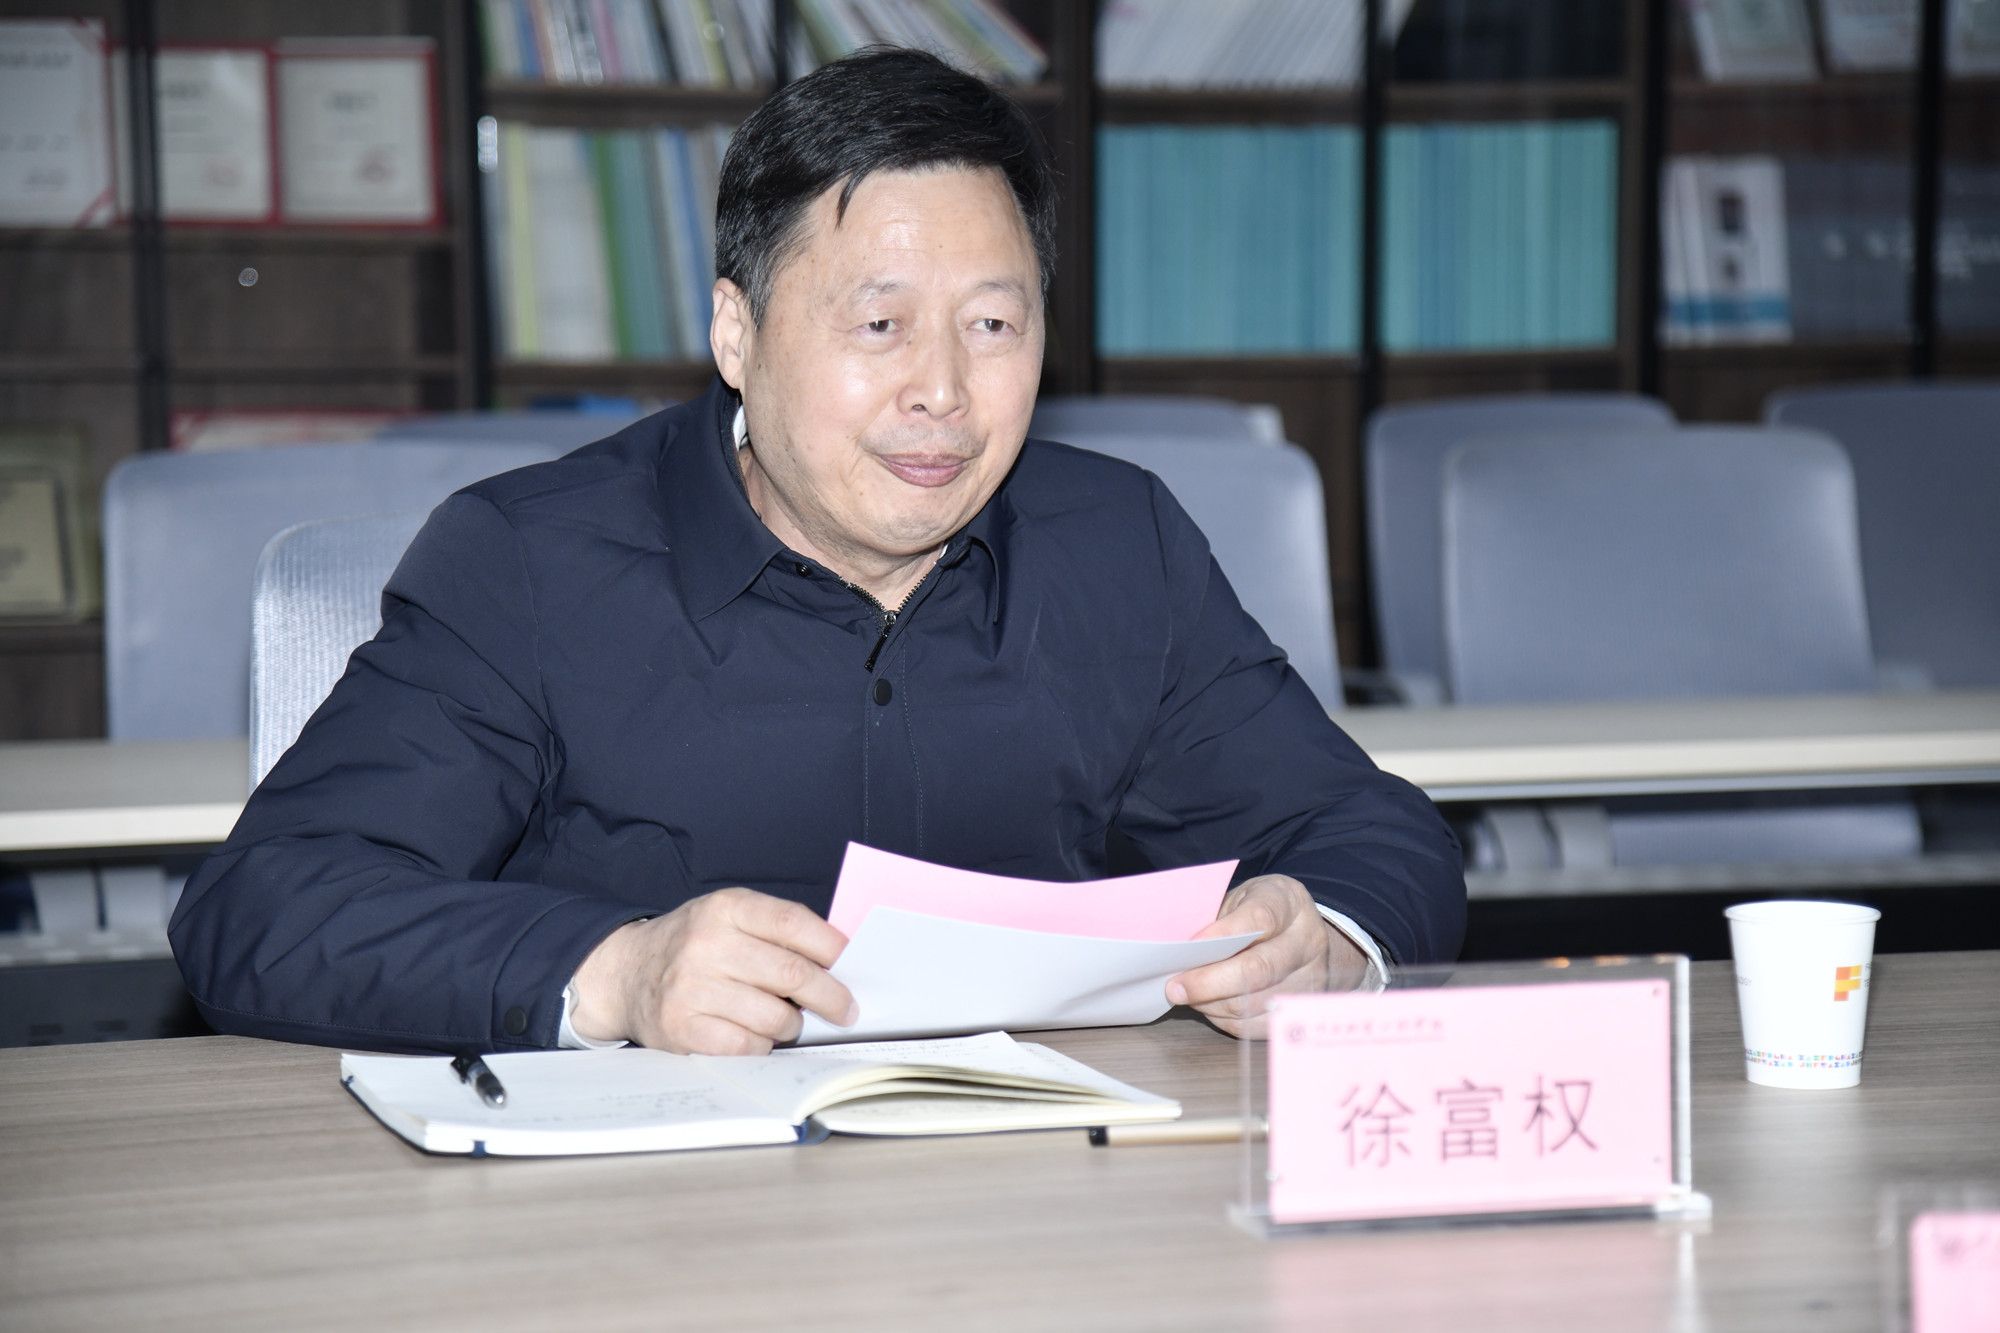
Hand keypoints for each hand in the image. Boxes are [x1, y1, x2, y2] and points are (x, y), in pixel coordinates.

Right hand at [568, 888, 856, 1054]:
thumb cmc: (692, 946)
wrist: (624, 974)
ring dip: (792, 1025)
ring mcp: (692, 988)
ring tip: (784, 1020)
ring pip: (775, 1017)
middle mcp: (707, 944)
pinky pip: (748, 1047)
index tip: (852, 965)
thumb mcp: (729, 917)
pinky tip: (755, 1036)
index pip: (794, 923)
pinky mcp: (683, 1028)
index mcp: (726, 908)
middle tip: (846, 1009)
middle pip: (793, 974)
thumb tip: (841, 959)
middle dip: (830, 997)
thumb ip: (777, 929)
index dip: (832, 947)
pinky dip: (762, 1047)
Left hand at [1165, 875, 1369, 1038]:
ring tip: (1188, 995)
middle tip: (1176, 987)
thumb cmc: (1259, 913)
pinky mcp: (1298, 1011)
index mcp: (1290, 903)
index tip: (1191, 946)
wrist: (1302, 935)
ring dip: (1212, 1003)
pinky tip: (1209, 1005)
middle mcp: (1307, 942)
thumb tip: (1182, 952)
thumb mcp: (1240, 899)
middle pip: (1259, 969)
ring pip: (1253, 1003)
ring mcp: (1309, 979)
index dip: (1223, 934)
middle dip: (1210, 982)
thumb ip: (1217, 920)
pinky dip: (1223, 1018)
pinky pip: (1254, 1025)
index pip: (1260, 918)